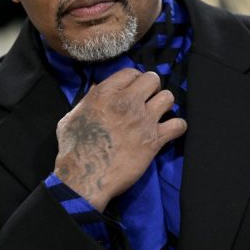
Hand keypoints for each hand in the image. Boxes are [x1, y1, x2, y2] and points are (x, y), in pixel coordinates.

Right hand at [53, 69, 186, 211]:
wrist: (86, 177)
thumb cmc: (73, 149)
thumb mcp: (71, 117)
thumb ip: (87, 101)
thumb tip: (96, 89)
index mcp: (105, 94)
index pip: (130, 72)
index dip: (134, 79)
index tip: (134, 89)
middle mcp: (127, 102)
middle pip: (152, 79)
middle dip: (151, 88)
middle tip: (147, 100)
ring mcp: (143, 120)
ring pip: (168, 97)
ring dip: (164, 105)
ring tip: (157, 114)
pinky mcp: (154, 140)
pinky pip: (178, 125)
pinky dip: (177, 127)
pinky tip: (169, 132)